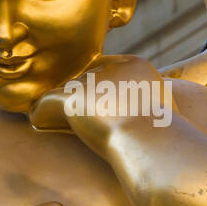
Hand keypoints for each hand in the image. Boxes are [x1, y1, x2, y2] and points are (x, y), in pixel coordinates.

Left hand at [28, 55, 171, 147]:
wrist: (152, 139)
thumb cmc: (165, 134)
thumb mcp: (168, 111)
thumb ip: (157, 105)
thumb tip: (169, 116)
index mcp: (135, 66)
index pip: (109, 69)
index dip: (102, 88)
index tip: (99, 105)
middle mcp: (110, 67)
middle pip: (87, 78)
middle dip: (81, 95)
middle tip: (74, 113)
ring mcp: (89, 82)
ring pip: (67, 89)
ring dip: (61, 105)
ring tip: (49, 117)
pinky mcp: (71, 98)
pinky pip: (47, 103)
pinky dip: (42, 114)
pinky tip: (37, 121)